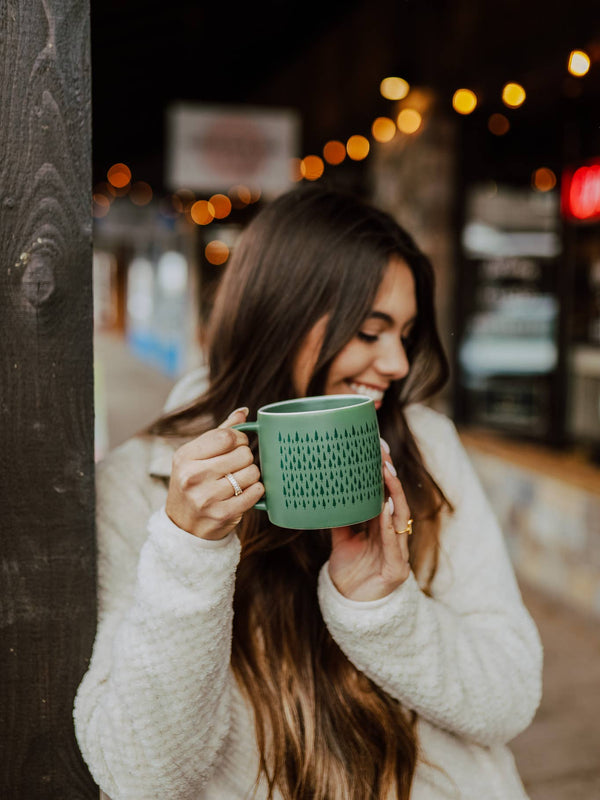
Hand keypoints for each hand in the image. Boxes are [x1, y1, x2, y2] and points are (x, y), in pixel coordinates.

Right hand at [165, 408, 263, 539]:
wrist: (183, 525)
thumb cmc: (193, 484)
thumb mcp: (196, 457)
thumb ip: (219, 433)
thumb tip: (243, 412)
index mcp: (185, 456)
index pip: (227, 436)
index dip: (239, 438)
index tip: (238, 445)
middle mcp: (192, 476)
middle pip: (243, 454)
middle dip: (246, 457)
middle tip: (237, 465)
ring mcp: (206, 497)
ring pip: (251, 472)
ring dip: (251, 475)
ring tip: (239, 480)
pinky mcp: (222, 514)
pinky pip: (255, 493)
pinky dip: (256, 490)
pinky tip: (246, 491)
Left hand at [328, 445, 411, 600]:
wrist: (350, 606)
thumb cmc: (348, 571)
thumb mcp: (341, 538)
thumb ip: (338, 517)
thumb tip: (323, 492)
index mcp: (381, 525)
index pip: (385, 492)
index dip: (383, 470)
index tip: (377, 445)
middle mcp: (393, 534)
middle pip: (395, 499)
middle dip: (390, 475)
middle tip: (382, 451)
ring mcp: (398, 551)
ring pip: (399, 517)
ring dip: (393, 494)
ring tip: (386, 472)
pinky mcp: (397, 569)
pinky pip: (394, 544)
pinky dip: (390, 526)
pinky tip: (386, 509)